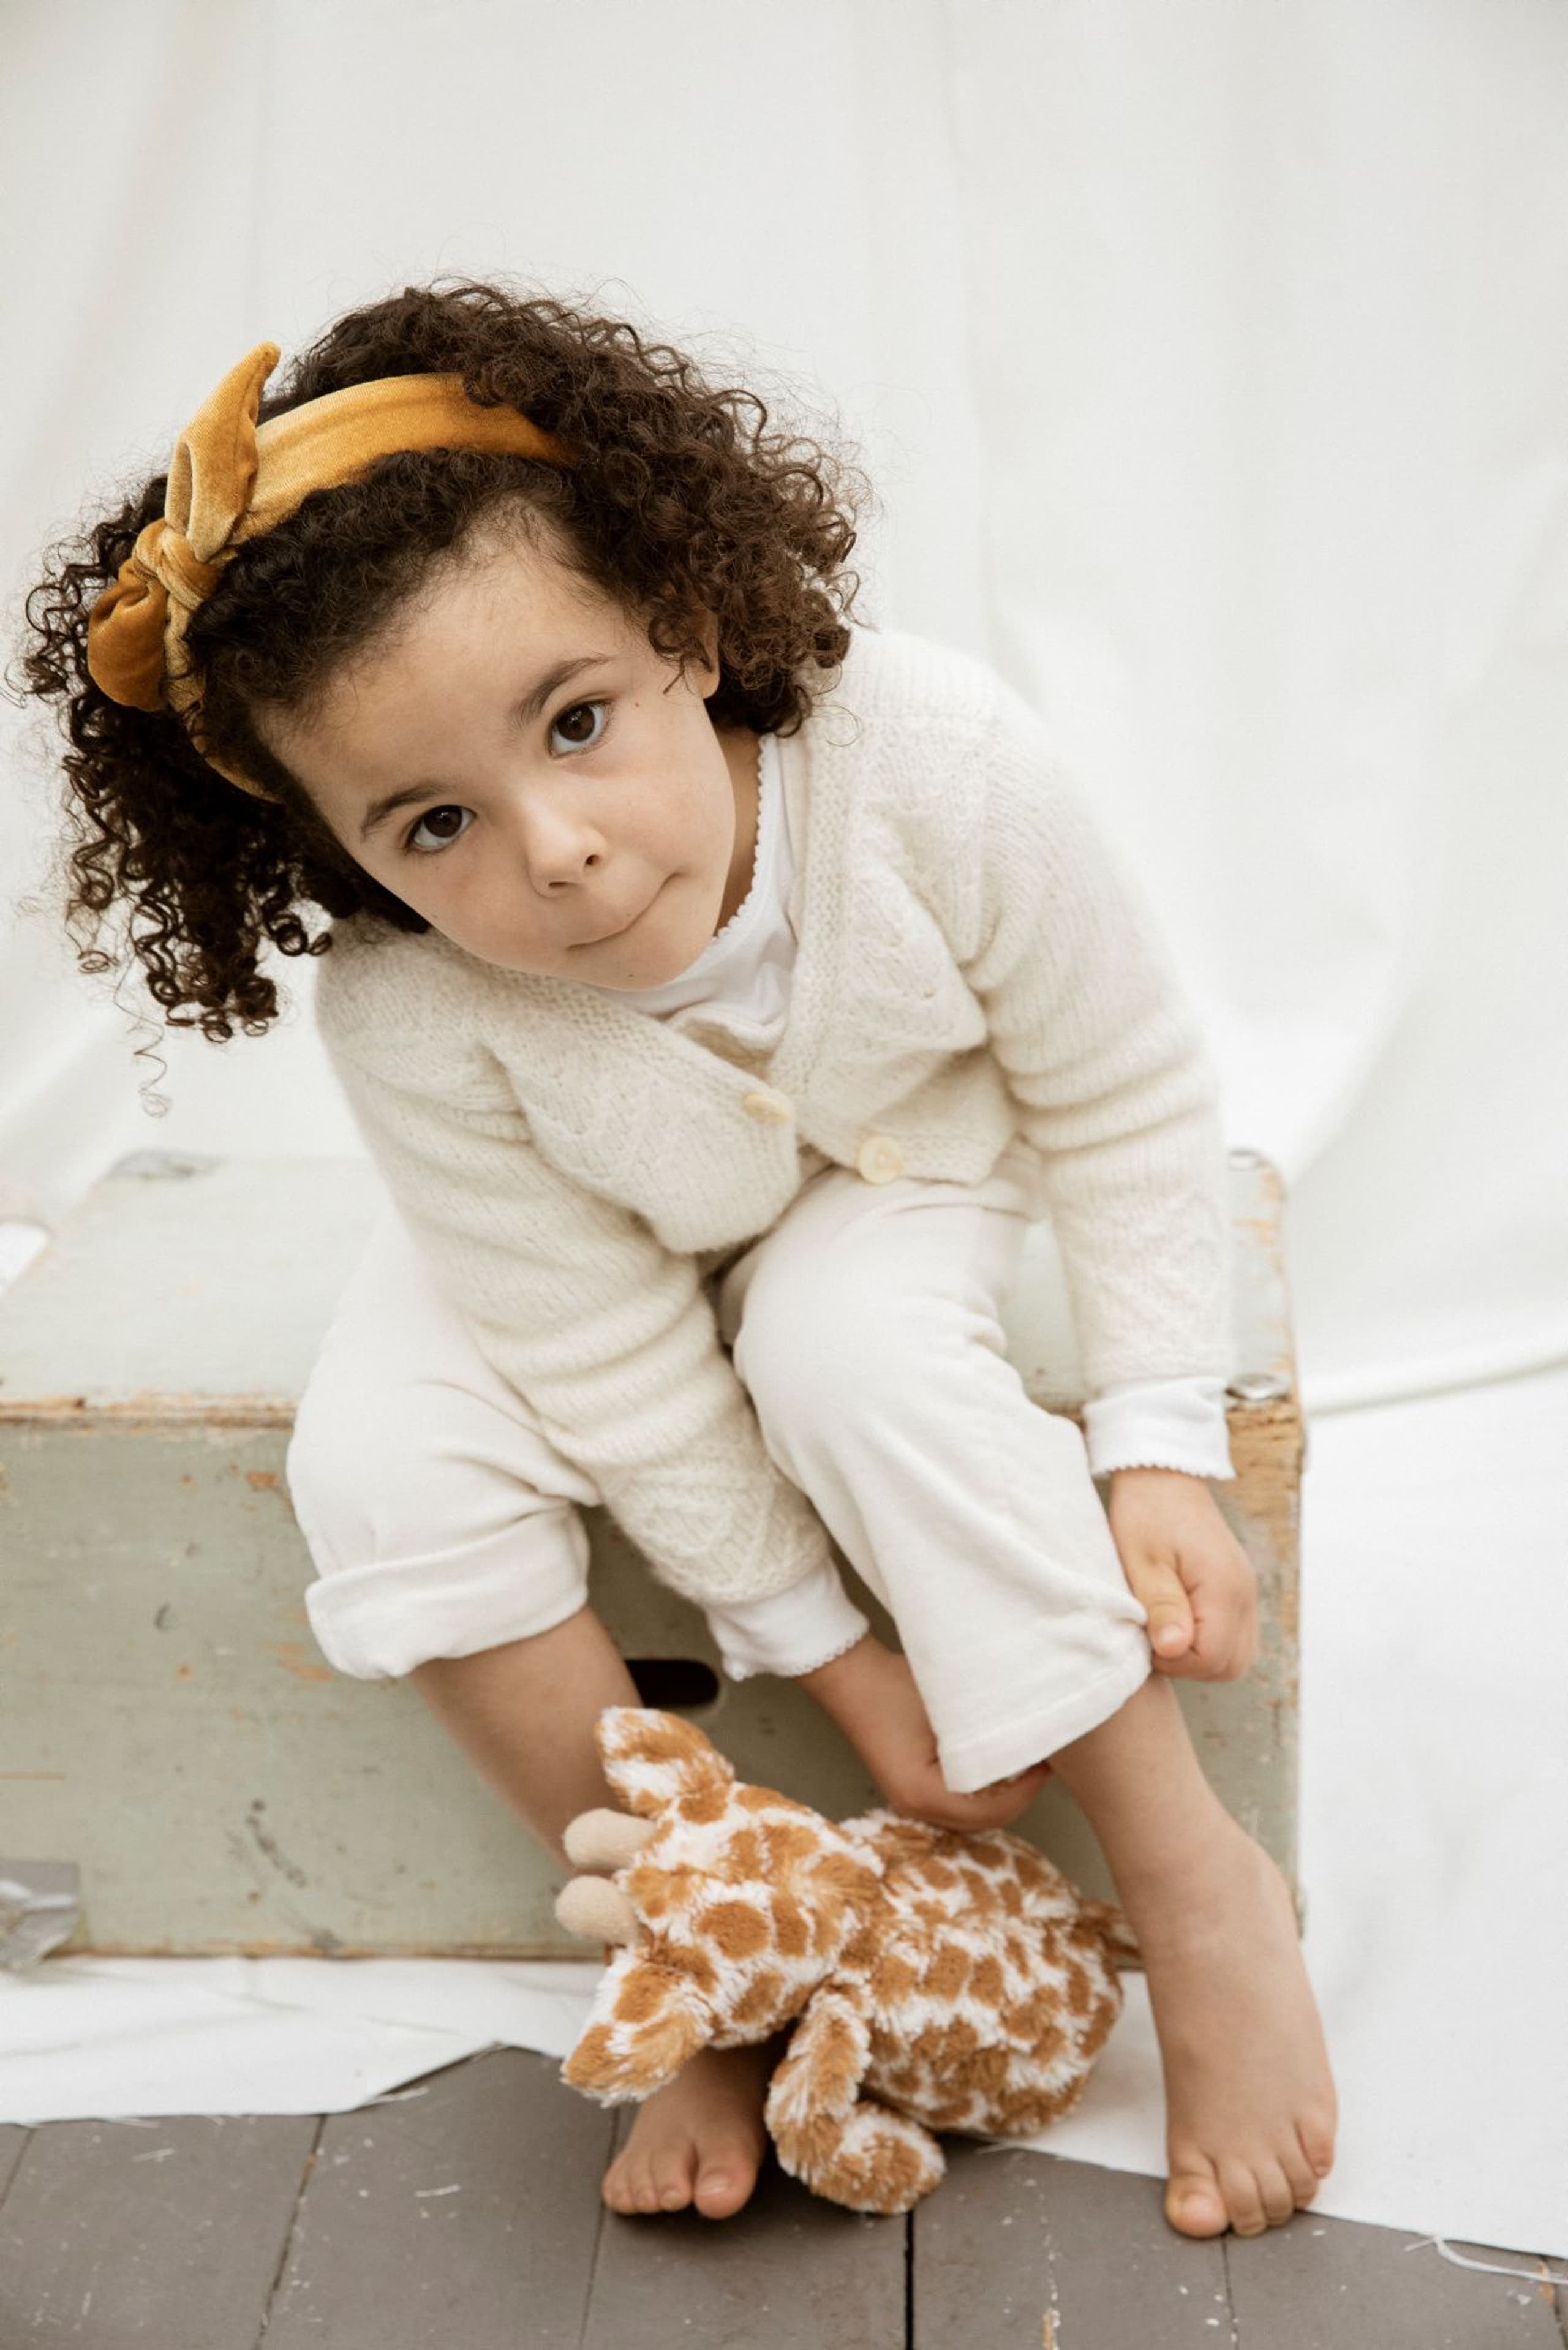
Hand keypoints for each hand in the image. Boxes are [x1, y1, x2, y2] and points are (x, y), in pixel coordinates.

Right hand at [797, 1635, 1052, 1831]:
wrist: (850, 1675)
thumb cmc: (895, 1688)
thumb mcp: (950, 1710)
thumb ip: (987, 1734)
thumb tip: (1031, 1742)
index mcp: (923, 1795)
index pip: (991, 1812)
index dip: (1026, 1791)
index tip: (1046, 1764)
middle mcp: (913, 1807)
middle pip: (979, 1821)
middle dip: (1015, 1796)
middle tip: (1041, 1764)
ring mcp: (907, 1800)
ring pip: (967, 1814)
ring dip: (997, 1795)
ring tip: (1021, 1763)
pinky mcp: (907, 1786)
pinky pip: (953, 1801)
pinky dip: (977, 1790)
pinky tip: (992, 1765)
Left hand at [1106, 1466, 1257, 1680]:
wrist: (1164, 1478)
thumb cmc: (1147, 1515)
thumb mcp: (1142, 1561)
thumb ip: (1162, 1607)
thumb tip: (1175, 1649)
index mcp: (1224, 1587)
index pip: (1213, 1657)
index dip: (1175, 1660)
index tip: (1147, 1636)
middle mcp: (1245, 1594)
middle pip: (1231, 1664)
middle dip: (1189, 1664)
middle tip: (1154, 1637)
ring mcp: (1246, 1593)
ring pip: (1236, 1656)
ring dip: (1200, 1656)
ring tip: (1165, 1629)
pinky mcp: (1239, 1591)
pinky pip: (1235, 1637)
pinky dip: (1210, 1642)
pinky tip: (1180, 1623)